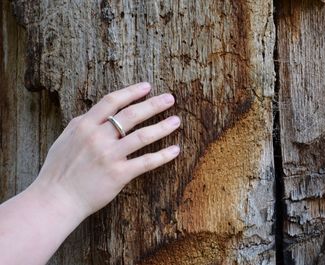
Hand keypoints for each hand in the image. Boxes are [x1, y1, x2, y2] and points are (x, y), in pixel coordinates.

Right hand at [31, 82, 180, 217]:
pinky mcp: (119, 174)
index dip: (132, 92)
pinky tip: (175, 150)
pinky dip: (163, 155)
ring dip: (163, 127)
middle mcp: (98, 138)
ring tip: (177, 121)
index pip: (112, 101)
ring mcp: (110, 156)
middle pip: (131, 115)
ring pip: (143, 136)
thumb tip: (97, 113)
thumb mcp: (65, 139)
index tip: (147, 87)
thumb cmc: (58, 170)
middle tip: (170, 98)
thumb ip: (82, 124)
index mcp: (84, 126)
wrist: (56, 199)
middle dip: (153, 104)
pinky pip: (146, 162)